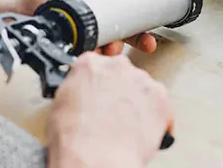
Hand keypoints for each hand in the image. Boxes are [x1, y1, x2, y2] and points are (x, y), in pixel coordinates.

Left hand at [20, 0, 157, 54]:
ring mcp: (88, 39)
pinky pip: (91, 58)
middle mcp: (98, 26)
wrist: (26, 11)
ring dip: (111, 50)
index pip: (129, 21)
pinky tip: (90, 52)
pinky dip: (93, 56)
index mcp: (103, 10)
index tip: (150, 38)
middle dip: (134, 43)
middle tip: (145, 46)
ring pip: (109, 51)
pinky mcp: (76, 50)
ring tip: (104, 46)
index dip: (141, 31)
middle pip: (124, 38)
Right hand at [46, 53, 173, 167]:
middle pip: (122, 74)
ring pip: (143, 89)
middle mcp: (118, 67)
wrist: (97, 158)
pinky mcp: (161, 100)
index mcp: (90, 64)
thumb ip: (75, 90)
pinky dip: (156, 119)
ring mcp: (142, 82)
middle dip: (119, 91)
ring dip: (138, 104)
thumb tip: (79, 95)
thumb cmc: (76, 139)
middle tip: (112, 113)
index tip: (99, 92)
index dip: (98, 82)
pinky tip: (142, 133)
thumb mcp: (59, 105)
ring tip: (126, 127)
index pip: (97, 64)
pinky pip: (162, 108)